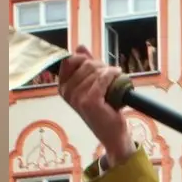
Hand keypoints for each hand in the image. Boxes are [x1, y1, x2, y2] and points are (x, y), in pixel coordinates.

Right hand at [57, 45, 135, 163]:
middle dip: (101, 66)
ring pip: (96, 71)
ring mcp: (77, 98)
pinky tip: (119, 75)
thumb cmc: (103, 110)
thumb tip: (80, 47)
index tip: (97, 66)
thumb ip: (85, 66)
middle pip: (85, 64)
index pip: (70, 60)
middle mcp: (67, 92)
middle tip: (110, 75)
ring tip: (115, 82)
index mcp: (63, 87)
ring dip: (109, 72)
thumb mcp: (92, 85)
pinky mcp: (90, 101)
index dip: (85, 59)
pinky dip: (113, 74)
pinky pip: (103, 78)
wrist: (112, 134)